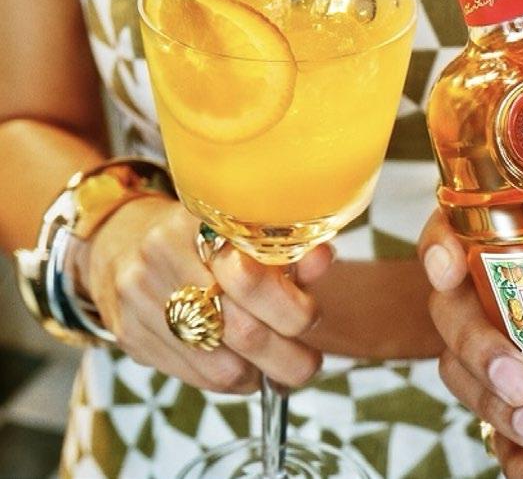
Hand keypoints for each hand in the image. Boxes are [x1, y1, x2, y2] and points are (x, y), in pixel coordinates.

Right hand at [78, 197, 331, 392]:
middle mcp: (162, 258)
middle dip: (288, 358)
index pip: (253, 278)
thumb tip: (322, 260)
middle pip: (242, 330)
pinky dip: (230, 380)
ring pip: (219, 365)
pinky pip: (194, 376)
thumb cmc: (200, 236)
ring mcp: (139, 300)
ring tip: (279, 367)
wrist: (119, 238)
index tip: (311, 318)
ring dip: (260, 375)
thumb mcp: (242, 229)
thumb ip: (286, 248)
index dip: (293, 307)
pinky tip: (245, 368)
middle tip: (309, 364)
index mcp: (198, 223)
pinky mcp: (130, 336)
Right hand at [418, 136, 522, 477]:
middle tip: (522, 380)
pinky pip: (502, 439)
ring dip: (494, 410)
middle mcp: (507, 302)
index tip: (450, 269)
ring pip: (465, 381)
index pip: (456, 235)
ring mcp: (514, 360)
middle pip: (451, 317)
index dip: (437, 249)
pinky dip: (518, 464)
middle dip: (475, 349)